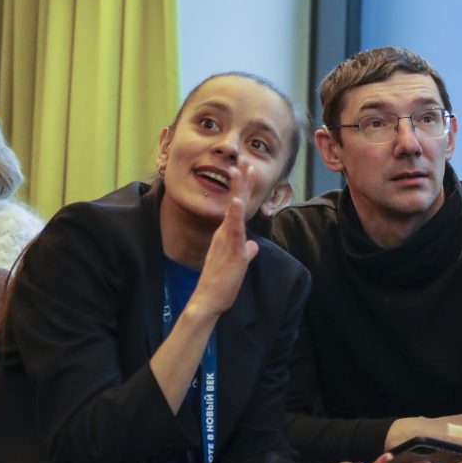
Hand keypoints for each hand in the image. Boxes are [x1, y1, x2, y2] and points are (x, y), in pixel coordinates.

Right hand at [190, 165, 259, 315]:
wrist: (208, 299)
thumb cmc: (221, 283)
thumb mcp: (238, 264)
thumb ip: (246, 252)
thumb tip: (253, 246)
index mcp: (227, 235)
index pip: (237, 209)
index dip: (242, 190)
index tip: (247, 172)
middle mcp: (225, 234)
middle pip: (235, 204)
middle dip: (240, 183)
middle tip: (245, 163)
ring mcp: (227, 240)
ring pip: (234, 211)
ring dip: (238, 191)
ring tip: (240, 172)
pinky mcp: (230, 250)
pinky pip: (232, 230)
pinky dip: (234, 214)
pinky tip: (236, 200)